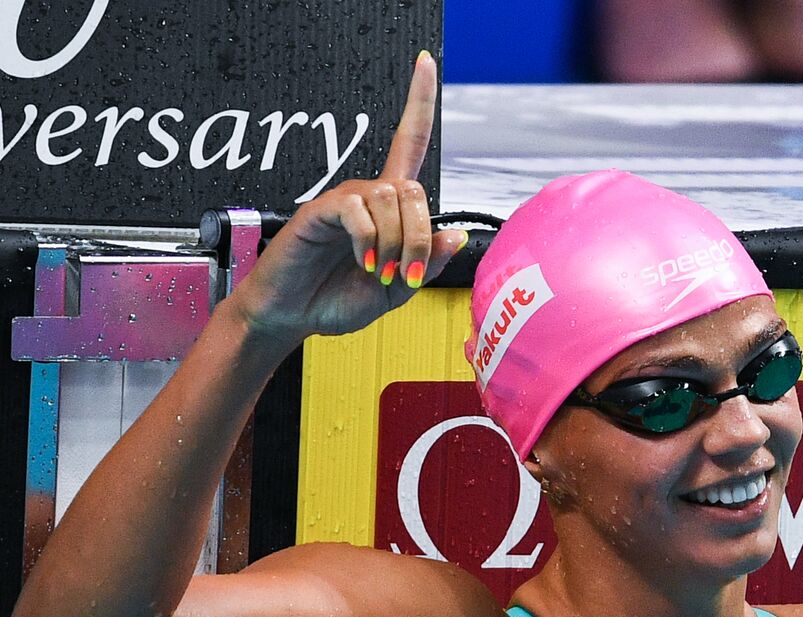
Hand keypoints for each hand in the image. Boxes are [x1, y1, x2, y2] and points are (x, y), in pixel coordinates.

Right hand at [231, 52, 465, 344]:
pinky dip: (369, 242)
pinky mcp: (322, 210)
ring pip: (391, 200)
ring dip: (396, 244)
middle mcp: (368, 195)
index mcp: (389, 209)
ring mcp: (344, 200)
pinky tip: (363, 263)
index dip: (419, 102)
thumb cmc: (337, 299)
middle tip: (404, 274)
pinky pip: (358, 211)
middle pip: (414, 190)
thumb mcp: (397, 289)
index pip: (409, 142)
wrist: (294, 316)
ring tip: (378, 273)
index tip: (426, 61)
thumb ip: (427, 263)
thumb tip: (456, 234)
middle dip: (419, 237)